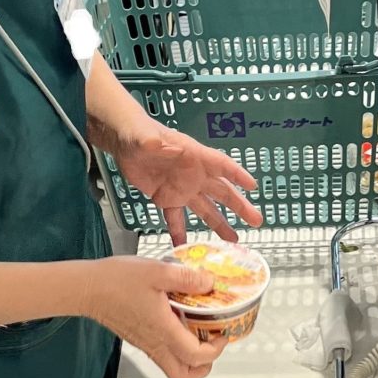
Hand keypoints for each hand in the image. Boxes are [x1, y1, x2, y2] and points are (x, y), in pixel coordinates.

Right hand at [81, 257, 227, 377]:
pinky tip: (179, 323)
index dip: (216, 350)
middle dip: (205, 365)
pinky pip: (162, 354)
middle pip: (184, 376)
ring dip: (190, 360)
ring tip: (198, 336)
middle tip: (212, 343)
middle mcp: (155, 344)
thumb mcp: (157, 271)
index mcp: (164, 331)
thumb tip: (209, 284)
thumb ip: (187, 278)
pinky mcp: (138, 339)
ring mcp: (145, 344)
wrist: (85, 287)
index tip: (222, 333)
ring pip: (173, 368)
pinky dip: (176, 348)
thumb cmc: (115, 280)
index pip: (197, 356)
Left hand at [112, 121, 262, 245]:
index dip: (237, 174)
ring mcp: (182, 189)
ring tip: (233, 240)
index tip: (252, 186)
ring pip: (206, 209)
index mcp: (193, 155)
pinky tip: (184, 246)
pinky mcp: (166, 199)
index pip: (220, 164)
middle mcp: (193, 174)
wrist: (122, 141)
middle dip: (239, 206)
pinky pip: (176, 219)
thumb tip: (153, 143)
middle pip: (222, 191)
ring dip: (219, 225)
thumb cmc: (135, 130)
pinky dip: (179, 233)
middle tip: (256, 220)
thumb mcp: (142, 134)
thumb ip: (148, 139)